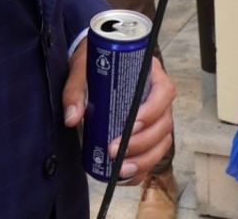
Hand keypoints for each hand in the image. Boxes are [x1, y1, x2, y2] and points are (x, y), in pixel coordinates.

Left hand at [63, 44, 175, 183]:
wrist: (96, 61)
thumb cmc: (96, 61)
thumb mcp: (84, 67)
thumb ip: (76, 89)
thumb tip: (72, 117)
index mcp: (150, 74)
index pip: (164, 92)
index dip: (152, 111)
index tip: (131, 124)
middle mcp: (159, 96)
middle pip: (164, 123)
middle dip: (142, 142)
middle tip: (114, 150)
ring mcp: (157, 116)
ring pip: (162, 141)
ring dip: (144, 159)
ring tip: (120, 169)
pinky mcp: (149, 133)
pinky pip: (154, 153)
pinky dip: (142, 168)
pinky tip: (125, 176)